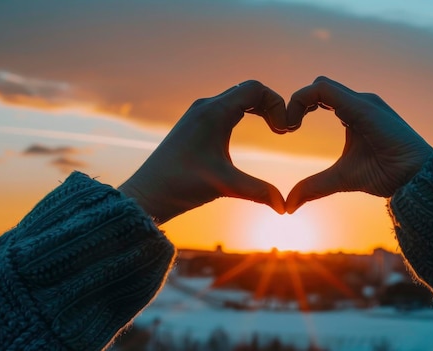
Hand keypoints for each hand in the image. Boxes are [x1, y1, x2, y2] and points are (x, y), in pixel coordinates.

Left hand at [119, 81, 287, 223]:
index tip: (285, 130)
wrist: (148, 193)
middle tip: (284, 130)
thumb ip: (258, 192)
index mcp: (214, 112)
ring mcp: (199, 113)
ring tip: (275, 129)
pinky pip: (227, 107)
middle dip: (271, 106)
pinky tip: (253, 131)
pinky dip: (246, 113)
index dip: (276, 104)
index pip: (255, 88)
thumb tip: (285, 208)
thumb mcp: (225, 185)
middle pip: (248, 90)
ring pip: (238, 98)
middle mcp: (206, 106)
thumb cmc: (181, 185)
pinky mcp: (195, 123)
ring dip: (259, 109)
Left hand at [285, 76, 432, 212]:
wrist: (415, 177)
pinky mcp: (361, 105)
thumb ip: (315, 187)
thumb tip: (290, 206)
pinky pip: (324, 90)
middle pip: (319, 87)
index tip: (287, 130)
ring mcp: (361, 102)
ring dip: (298, 101)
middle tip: (285, 128)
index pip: (320, 98)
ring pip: (320, 85)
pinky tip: (297, 123)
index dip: (299, 109)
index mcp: (354, 114)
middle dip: (296, 103)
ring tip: (289, 126)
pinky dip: (304, 100)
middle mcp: (357, 103)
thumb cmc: (387, 175)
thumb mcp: (340, 179)